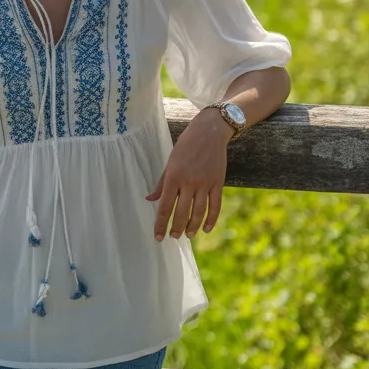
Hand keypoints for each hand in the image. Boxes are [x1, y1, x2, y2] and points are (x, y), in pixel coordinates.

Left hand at [145, 110, 232, 240]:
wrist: (210, 131)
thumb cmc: (186, 145)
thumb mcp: (170, 161)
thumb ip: (161, 183)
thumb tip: (150, 199)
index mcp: (174, 177)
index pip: (165, 206)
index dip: (160, 224)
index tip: (158, 237)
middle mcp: (189, 182)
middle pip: (182, 212)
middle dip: (176, 228)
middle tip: (174, 237)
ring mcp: (205, 183)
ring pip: (199, 212)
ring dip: (193, 226)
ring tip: (188, 235)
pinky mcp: (218, 183)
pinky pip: (215, 206)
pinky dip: (211, 219)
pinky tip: (206, 229)